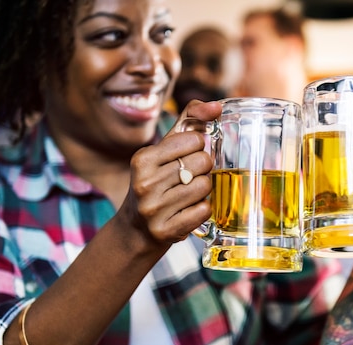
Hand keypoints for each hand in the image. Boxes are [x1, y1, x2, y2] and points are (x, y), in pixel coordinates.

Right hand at [117, 100, 221, 247]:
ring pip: (205, 186)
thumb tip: (217, 106)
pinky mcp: (165, 230)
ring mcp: (153, 209)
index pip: (194, 139)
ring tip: (188, 194)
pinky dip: (202, 209)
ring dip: (204, 190)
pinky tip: (188, 210)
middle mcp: (144, 183)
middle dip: (203, 169)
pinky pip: (204, 210)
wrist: (135, 230)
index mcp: (143, 159)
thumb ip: (189, 122)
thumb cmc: (155, 183)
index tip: (186, 156)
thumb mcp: (163, 151)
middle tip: (189, 178)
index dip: (198, 147)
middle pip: (203, 162)